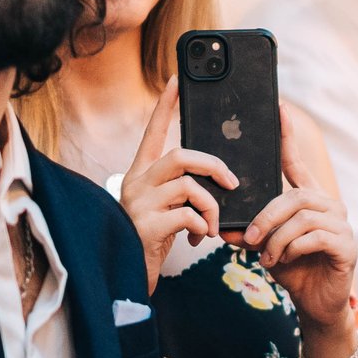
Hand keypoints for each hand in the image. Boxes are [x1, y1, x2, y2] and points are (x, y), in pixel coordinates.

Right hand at [122, 85, 237, 290]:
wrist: (125, 277)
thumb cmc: (150, 240)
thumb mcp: (165, 209)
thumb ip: (182, 191)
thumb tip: (219, 180)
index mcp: (141, 174)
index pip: (153, 131)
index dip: (167, 105)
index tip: (178, 80)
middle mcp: (136, 183)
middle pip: (181, 155)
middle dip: (215, 166)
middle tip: (232, 184)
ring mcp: (139, 204)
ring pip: (189, 186)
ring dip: (212, 206)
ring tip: (212, 226)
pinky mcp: (145, 226)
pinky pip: (188, 216)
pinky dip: (203, 227)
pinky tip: (198, 239)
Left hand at [241, 104, 357, 332]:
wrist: (316, 304)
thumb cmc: (293, 270)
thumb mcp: (264, 248)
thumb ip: (248, 233)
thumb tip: (222, 227)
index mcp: (309, 199)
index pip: (296, 163)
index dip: (288, 137)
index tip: (278, 109)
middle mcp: (329, 206)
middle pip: (294, 195)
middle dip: (266, 215)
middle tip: (249, 237)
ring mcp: (341, 225)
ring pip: (302, 217)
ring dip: (276, 238)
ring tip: (265, 257)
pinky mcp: (347, 246)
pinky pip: (314, 238)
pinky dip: (292, 249)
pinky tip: (283, 262)